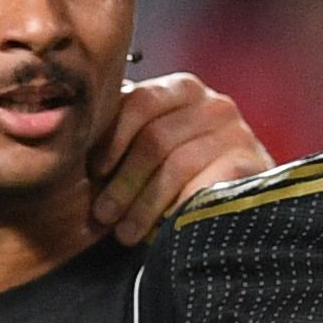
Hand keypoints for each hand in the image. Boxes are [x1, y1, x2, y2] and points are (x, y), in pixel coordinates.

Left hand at [90, 70, 269, 243]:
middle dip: (123, 182)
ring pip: (177, 166)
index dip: (111, 139)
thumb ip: (121, 133)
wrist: (238, 204)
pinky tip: (163, 229)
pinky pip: (205, 187)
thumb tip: (71, 140)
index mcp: (182, 90)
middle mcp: (213, 105)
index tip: (94, 173)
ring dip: (144, 205)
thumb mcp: (148, 146)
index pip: (140, 101)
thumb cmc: (179, 175)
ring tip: (125, 233)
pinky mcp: (250, 165)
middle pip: (155, 138)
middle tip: (103, 215)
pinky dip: (178, 210)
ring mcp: (237, 133)